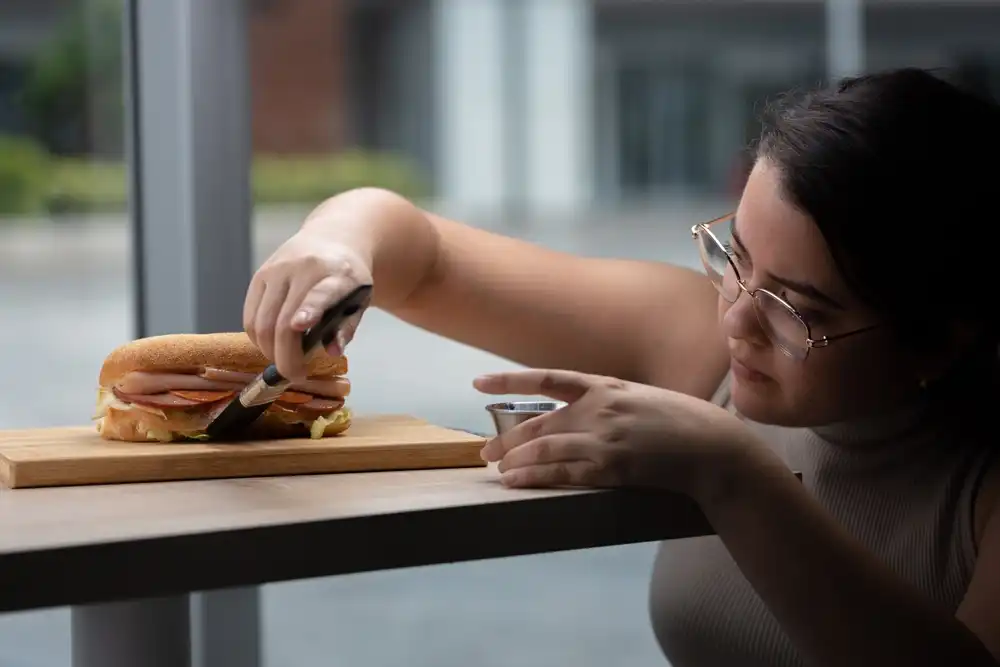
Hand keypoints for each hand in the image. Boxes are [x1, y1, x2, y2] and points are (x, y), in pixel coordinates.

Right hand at [244, 228, 372, 379]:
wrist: (331, 239)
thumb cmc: (347, 278)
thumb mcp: (359, 300)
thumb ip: (347, 327)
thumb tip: (333, 352)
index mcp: (336, 274)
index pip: (319, 293)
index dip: (308, 310)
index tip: (299, 326)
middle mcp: (303, 268)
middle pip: (282, 321)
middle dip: (285, 357)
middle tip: (295, 375)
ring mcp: (277, 270)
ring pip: (260, 323)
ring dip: (269, 351)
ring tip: (285, 360)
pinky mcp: (260, 275)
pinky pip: (250, 317)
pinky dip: (258, 338)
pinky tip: (272, 343)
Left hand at [474, 369, 765, 502]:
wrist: (714, 446)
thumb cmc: (683, 422)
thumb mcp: (642, 398)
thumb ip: (609, 403)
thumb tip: (580, 413)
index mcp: (606, 385)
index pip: (547, 378)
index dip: (508, 380)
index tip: (478, 383)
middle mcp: (599, 407)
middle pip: (539, 421)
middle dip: (507, 439)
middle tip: (486, 453)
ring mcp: (605, 436)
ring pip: (544, 447)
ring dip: (516, 461)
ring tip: (497, 471)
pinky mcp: (612, 466)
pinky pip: (563, 472)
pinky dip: (536, 477)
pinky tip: (517, 482)